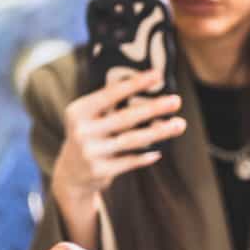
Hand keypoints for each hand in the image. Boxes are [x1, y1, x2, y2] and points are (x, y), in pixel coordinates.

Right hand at [51, 71, 185, 207]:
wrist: (70, 175)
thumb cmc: (89, 137)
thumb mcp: (89, 119)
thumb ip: (110, 107)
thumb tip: (151, 94)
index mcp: (79, 111)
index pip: (110, 94)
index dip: (135, 84)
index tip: (157, 74)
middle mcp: (82, 130)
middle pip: (125, 117)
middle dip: (154, 108)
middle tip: (176, 101)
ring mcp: (90, 152)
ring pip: (132, 140)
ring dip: (159, 132)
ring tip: (179, 124)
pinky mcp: (99, 171)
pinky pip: (129, 161)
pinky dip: (145, 156)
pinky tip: (159, 151)